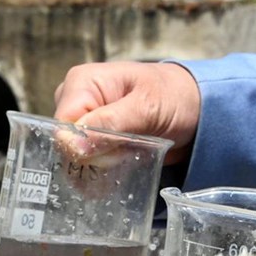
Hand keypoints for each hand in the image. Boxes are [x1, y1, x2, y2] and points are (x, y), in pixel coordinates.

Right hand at [54, 61, 200, 163]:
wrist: (195, 107)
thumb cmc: (173, 96)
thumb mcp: (146, 107)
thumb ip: (111, 125)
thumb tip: (72, 147)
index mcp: (82, 83)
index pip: (61, 126)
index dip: (81, 147)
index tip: (113, 150)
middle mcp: (75, 101)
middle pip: (65, 144)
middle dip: (93, 158)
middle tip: (126, 151)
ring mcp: (82, 122)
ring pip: (74, 158)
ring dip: (99, 167)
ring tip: (128, 157)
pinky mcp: (92, 140)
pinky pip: (84, 164)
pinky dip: (101, 172)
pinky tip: (121, 169)